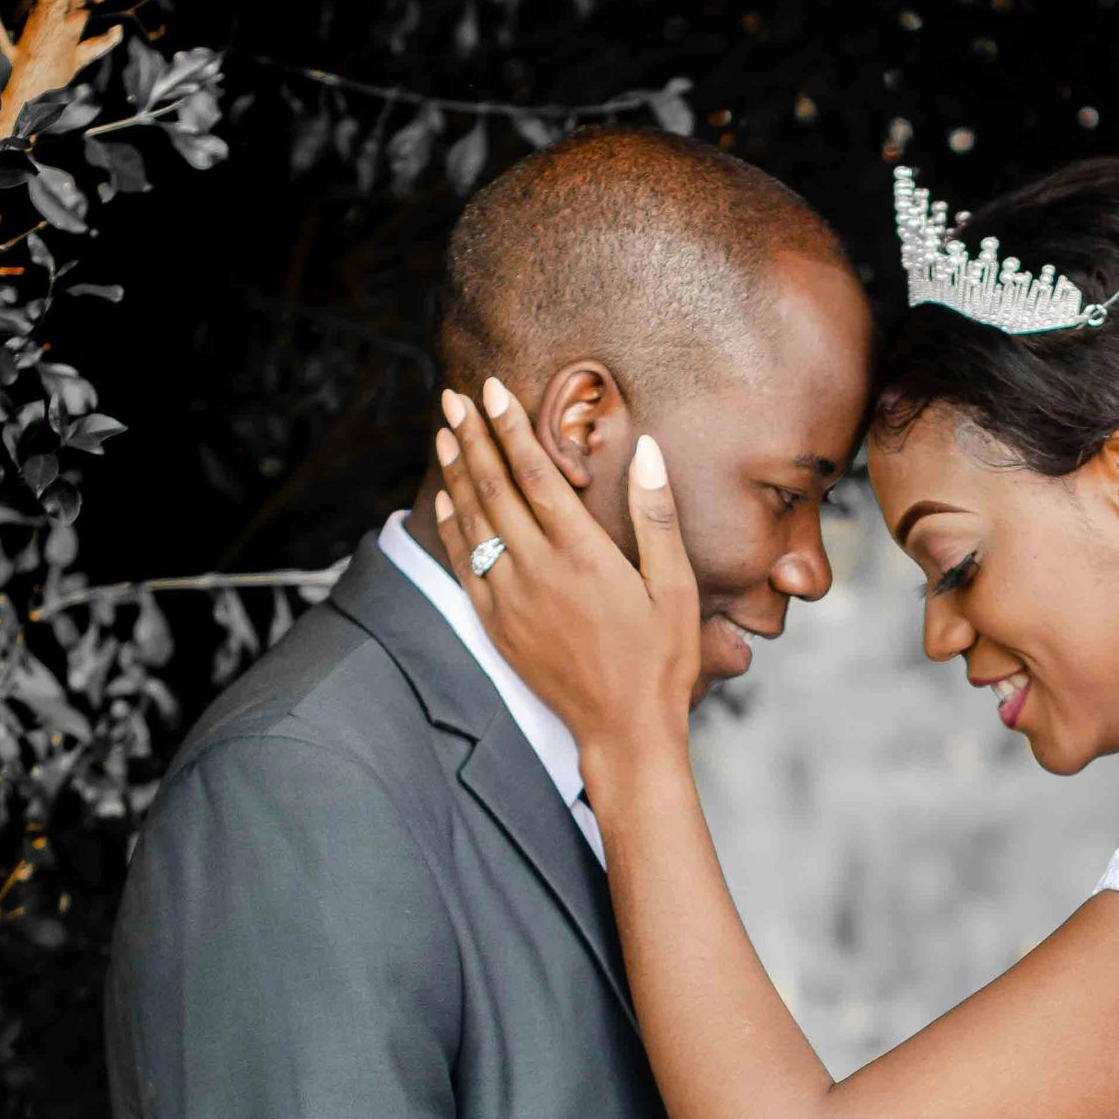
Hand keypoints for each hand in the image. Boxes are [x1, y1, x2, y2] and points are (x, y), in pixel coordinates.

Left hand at [433, 380, 700, 756]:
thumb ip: (656, 515)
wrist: (623, 729)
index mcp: (582, 555)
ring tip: (443, 434)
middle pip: (493, 488)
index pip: (535, 474)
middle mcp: (537, 571)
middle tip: (452, 396)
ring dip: (455, 473)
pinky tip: (446, 501)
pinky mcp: (497, 624)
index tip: (491, 389)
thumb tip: (647, 451)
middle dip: (472, 437)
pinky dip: (452, 527)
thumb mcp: (675, 587)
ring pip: (473, 522)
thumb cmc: (661, 659)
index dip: (510, 428)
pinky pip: (464, 564)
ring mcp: (510, 599)